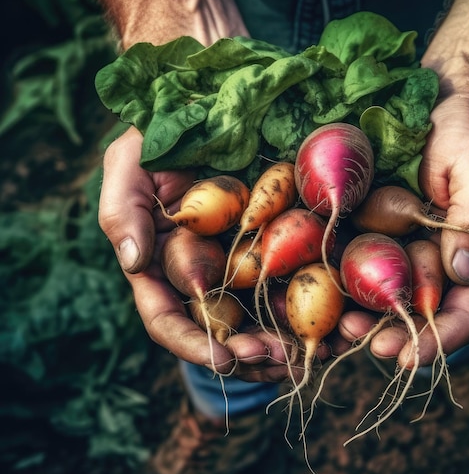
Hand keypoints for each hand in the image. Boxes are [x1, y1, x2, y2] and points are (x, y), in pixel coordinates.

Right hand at [99, 126, 299, 380]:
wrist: (206, 112)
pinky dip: (317, 309)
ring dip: (288, 342)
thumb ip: (122, 214)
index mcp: (164, 268)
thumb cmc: (157, 140)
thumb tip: (133, 263)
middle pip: (225, 331)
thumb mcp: (128, 167)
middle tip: (280, 359)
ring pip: (265, 319)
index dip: (194, 345)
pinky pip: (298, 285)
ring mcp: (244, 264)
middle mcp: (205, 276)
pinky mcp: (279, 247)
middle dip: (250, 353)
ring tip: (315, 352)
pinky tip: (339, 323)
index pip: (170, 320)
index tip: (223, 360)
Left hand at [336, 94, 468, 366]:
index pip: (465, 313)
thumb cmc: (465, 136)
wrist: (433, 110)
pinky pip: (357, 268)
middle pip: (420, 317)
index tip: (407, 356)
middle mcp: (438, 265)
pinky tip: (317, 292)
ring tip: (336, 328)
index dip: (440, 340)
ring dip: (361, 320)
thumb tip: (465, 274)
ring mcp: (404, 253)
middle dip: (393, 336)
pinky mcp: (374, 236)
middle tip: (361, 340)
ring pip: (385, 301)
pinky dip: (340, 287)